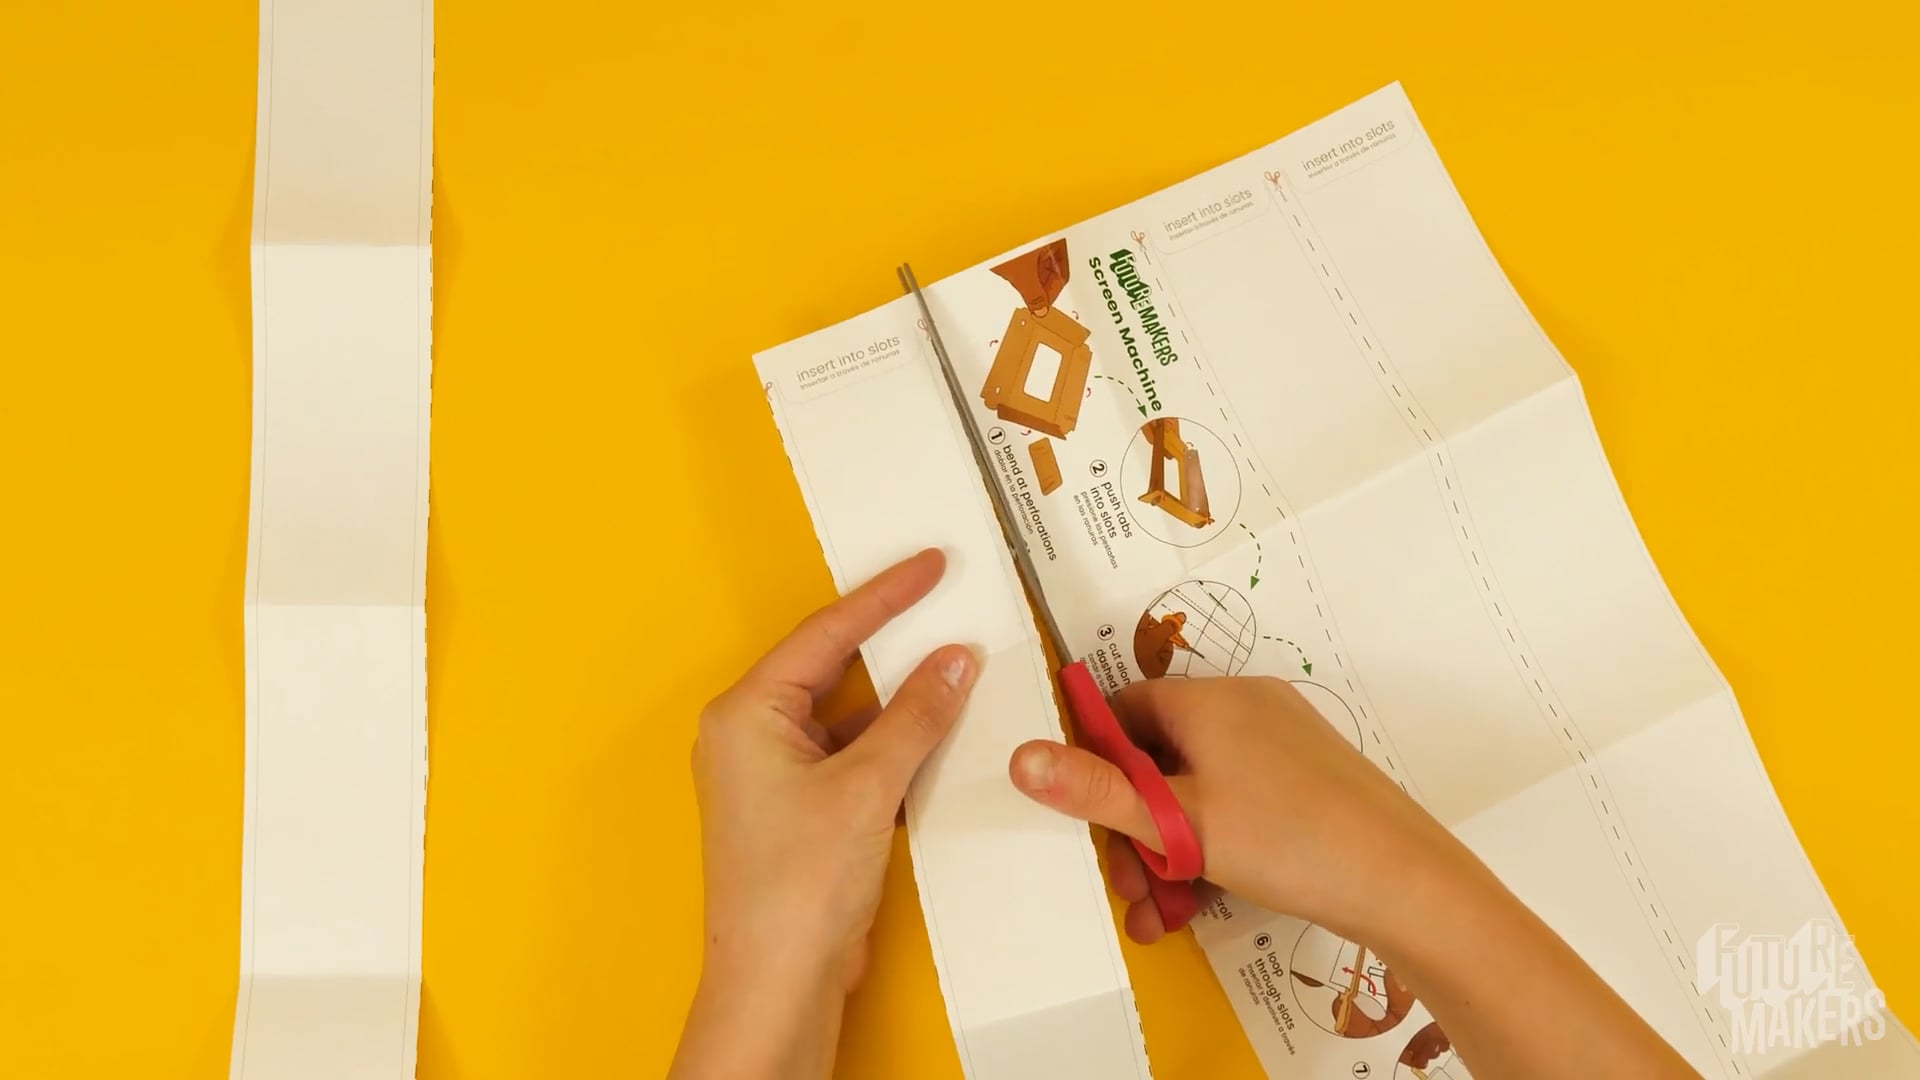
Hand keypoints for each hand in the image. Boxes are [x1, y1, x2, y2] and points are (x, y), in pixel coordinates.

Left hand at [673, 549, 976, 1079]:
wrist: (778, 982)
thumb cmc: (796, 886)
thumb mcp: (867, 786)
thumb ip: (916, 716)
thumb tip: (954, 660)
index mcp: (747, 713)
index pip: (826, 633)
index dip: (885, 596)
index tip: (931, 565)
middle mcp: (752, 735)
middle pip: (835, 669)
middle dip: (896, 644)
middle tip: (950, 605)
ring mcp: (776, 776)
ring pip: (851, 716)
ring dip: (903, 703)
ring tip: (961, 670)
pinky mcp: (803, 813)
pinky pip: (855, 756)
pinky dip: (897, 747)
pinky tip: (942, 737)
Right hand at [1009, 677, 1695, 1077]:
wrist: (1403, 881)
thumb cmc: (1288, 838)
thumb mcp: (1177, 822)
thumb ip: (1097, 791)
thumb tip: (1021, 756)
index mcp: (1208, 699)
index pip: (1122, 709)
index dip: (1092, 760)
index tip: (1080, 816)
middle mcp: (1245, 706)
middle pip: (1158, 756)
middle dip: (1131, 825)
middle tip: (1124, 884)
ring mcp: (1281, 743)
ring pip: (1197, 790)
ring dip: (1168, 850)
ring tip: (1158, 911)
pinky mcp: (1307, 781)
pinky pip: (1237, 805)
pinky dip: (1211, 848)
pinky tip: (1199, 903)